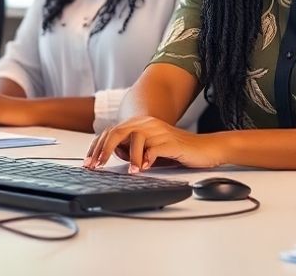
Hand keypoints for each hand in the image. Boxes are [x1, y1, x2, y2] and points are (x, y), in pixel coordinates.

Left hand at [84, 116, 225, 171]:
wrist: (206, 149)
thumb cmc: (177, 151)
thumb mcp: (149, 150)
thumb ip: (132, 149)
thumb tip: (113, 154)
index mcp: (141, 124)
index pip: (112, 132)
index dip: (97, 147)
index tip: (88, 163)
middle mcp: (148, 124)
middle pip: (118, 132)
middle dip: (103, 151)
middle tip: (96, 167)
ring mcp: (160, 132)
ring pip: (135, 138)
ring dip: (128, 157)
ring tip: (129, 172)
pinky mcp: (171, 142)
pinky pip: (153, 148)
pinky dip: (146, 159)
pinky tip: (144, 168)